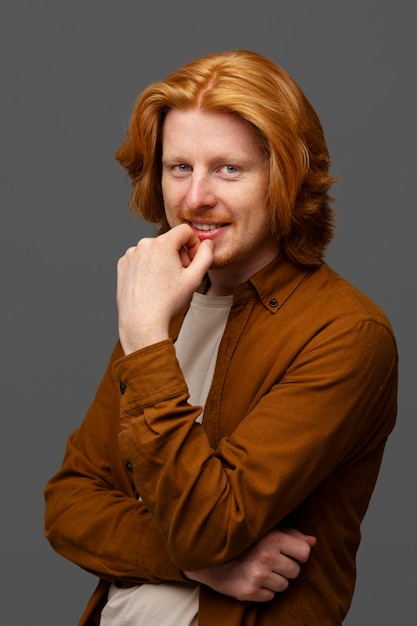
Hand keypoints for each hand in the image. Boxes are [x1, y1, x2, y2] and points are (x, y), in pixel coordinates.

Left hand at [117, 224, 213, 353]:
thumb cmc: (169, 301)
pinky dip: (148, 267)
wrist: (142, 321)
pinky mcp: (123, 264)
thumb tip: (208, 243)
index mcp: (162, 243)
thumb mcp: (195, 278)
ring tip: (164, 283)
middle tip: (179, 277)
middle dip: (178, 255)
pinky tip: (151, 284)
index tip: (192, 262)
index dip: (194, 245)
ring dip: (163, 261)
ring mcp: (131, 254)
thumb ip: (206, 256)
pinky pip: (141, 258)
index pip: (185, 231)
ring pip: (155, 250)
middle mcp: (144, 243)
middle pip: (170, 241)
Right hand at [184, 527, 315, 601]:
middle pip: (296, 571)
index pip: (304, 552)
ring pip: (284, 585)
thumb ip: (291, 534)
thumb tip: (313, 541)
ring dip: (275, 579)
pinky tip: (253, 579)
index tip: (287, 551)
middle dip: (286, 567)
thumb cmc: (243, 540)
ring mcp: (258, 576)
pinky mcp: (249, 592)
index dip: (298, 553)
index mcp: (273, 538)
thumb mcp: (266, 530)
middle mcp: (266, 557)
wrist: (209, 554)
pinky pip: (271, 596)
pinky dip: (264, 590)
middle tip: (270, 560)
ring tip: (260, 569)